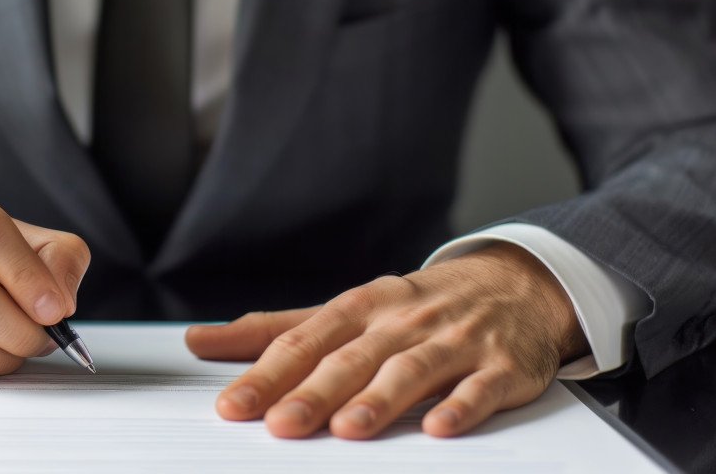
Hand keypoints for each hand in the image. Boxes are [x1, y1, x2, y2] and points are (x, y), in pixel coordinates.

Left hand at [185, 243, 586, 438]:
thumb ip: (275, 330)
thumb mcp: (345, 310)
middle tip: (279, 424)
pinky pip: (480, 387)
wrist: (514, 286)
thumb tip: (200, 340)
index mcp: (361, 306)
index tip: (233, 406)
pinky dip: (460, 406)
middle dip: (313, 392)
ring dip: (379, 399)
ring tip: (347, 429)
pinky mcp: (501, 366)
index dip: (267, 374)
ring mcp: (455, 341)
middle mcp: (403, 321)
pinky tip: (437, 427)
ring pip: (412, 370)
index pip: (305, 341)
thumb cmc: (415, 306)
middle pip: (352, 359)